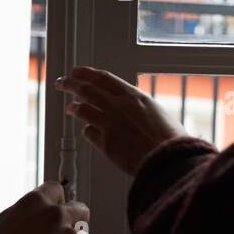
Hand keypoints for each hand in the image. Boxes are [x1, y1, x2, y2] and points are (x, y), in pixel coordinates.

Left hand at [55, 66, 186, 174]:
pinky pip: (89, 133)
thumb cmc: (171, 140)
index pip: (103, 78)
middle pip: (86, 89)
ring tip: (70, 108)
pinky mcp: (106, 145)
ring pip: (82, 109)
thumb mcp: (158, 112)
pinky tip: (87, 130)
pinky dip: (87, 130)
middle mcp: (119, 107)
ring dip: (74, 107)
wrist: (171, 161)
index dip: (86, 73)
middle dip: (70, 84)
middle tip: (62, 83)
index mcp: (134, 96)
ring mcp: (110, 125)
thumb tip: (129, 105)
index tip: (76, 71)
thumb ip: (138, 106)